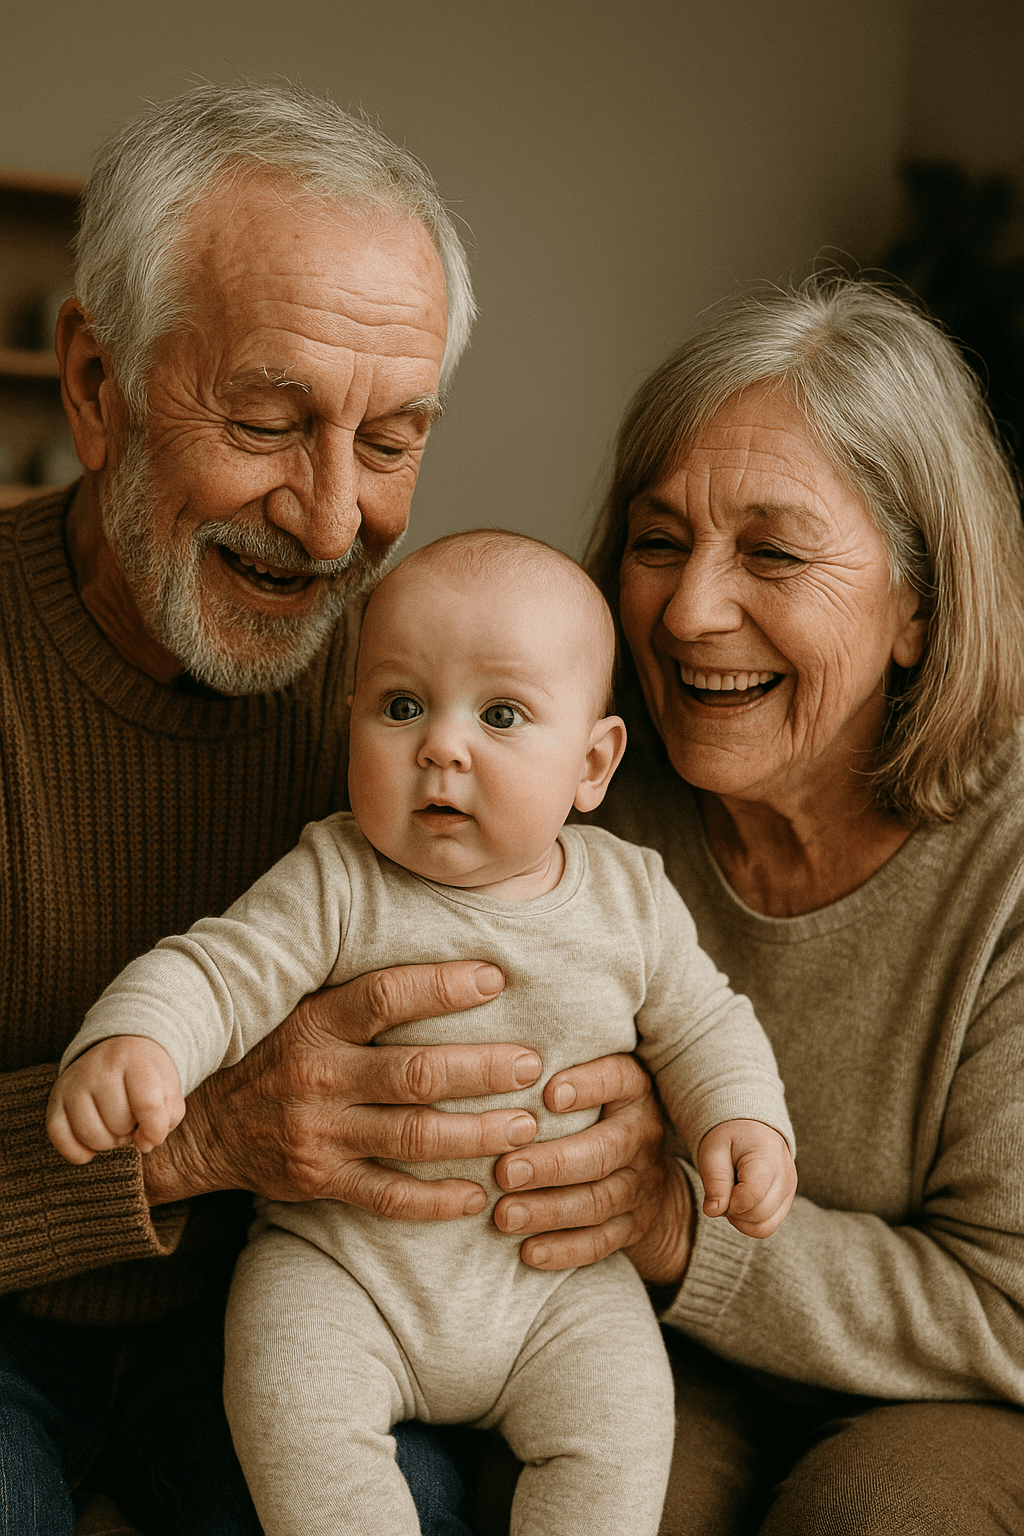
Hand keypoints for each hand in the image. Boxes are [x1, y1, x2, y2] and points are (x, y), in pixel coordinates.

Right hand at [47, 1036, 185, 1163]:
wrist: (119, 1049)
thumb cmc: (148, 1076)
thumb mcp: (168, 1089)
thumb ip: (166, 1119)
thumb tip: (144, 1144)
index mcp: (134, 1060)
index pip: (148, 1106)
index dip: (155, 1130)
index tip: (155, 1134)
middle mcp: (100, 1068)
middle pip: (119, 1124)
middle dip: (131, 1132)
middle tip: (132, 1119)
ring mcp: (74, 1083)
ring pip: (92, 1136)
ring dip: (109, 1143)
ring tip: (115, 1127)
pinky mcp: (55, 1099)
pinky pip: (61, 1139)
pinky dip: (80, 1152)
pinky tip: (93, 1143)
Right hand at [141, 961, 544, 1216]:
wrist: (202, 1126)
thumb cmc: (274, 1054)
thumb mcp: (303, 1009)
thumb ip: (362, 996)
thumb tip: (450, 965)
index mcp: (316, 1022)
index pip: (385, 995)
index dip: (443, 986)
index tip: (497, 979)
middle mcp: (319, 1075)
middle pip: (415, 1072)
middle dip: (482, 1070)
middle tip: (531, 1065)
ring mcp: (319, 1132)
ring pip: (413, 1136)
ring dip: (476, 1133)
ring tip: (524, 1126)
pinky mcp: (320, 1181)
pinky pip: (387, 1196)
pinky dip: (436, 1200)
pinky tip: (476, 1194)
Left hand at [490, 1053, 681, 1273]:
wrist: (650, 1175)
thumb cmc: (595, 1112)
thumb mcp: (591, 1081)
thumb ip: (553, 1072)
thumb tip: (490, 1060)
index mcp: (632, 1090)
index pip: (618, 1079)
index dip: (588, 1086)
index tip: (549, 1094)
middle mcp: (642, 1134)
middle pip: (603, 1151)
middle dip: (551, 1164)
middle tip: (504, 1171)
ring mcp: (642, 1185)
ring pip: (598, 1201)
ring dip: (548, 1210)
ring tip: (504, 1215)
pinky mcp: (634, 1226)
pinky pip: (601, 1243)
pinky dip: (564, 1250)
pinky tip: (529, 1252)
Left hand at [697, 1119, 796, 1237]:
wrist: (750, 1129)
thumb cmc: (730, 1139)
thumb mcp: (713, 1150)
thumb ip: (714, 1180)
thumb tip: (713, 1211)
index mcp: (768, 1159)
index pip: (751, 1197)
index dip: (728, 1201)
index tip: (719, 1188)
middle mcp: (786, 1177)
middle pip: (758, 1215)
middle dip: (733, 1211)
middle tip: (722, 1191)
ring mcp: (790, 1191)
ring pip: (764, 1227)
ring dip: (740, 1220)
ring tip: (731, 1196)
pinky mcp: (786, 1202)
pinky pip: (767, 1226)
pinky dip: (749, 1222)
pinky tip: (740, 1203)